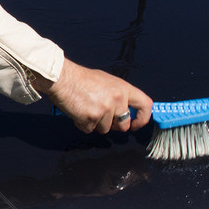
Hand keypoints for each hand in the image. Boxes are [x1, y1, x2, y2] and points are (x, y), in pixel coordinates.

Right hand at [36, 58, 152, 134]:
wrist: (63, 78)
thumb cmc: (81, 79)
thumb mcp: (106, 81)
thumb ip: (118, 95)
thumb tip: (123, 110)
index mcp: (123, 88)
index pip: (145, 105)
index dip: (142, 118)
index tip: (135, 125)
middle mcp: (118, 99)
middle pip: (124, 125)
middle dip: (113, 126)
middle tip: (102, 117)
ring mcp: (105, 109)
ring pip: (105, 129)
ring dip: (95, 123)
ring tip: (85, 108)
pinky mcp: (92, 118)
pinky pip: (90, 129)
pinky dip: (83, 124)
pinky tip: (78, 111)